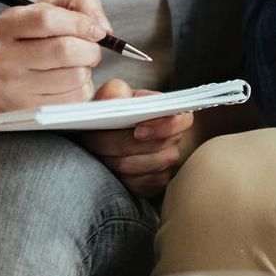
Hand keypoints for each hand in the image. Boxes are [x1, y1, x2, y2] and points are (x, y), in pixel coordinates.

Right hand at [0, 0, 109, 112]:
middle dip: (90, 49)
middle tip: (89, 49)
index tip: (97, 30)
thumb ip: (82, 3)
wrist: (4, 80)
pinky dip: (82, 88)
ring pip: (75, 75)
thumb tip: (101, 29)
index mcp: (7, 25)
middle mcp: (5, 57)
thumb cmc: (35, 38)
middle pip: (65, 49)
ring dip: (86, 69)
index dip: (80, 23)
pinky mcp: (31, 109)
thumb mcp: (53, 7)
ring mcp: (14, 87)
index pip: (47, 19)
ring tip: (75, 65)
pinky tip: (69, 82)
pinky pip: (75, 97)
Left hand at [77, 79, 193, 196]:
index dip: (162, 128)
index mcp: (172, 113)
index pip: (181, 121)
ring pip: (145, 168)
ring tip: (97, 152)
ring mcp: (167, 162)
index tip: (137, 131)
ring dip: (116, 162)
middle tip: (94, 141)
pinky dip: (120, 177)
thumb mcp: (112, 92)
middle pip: (157, 149)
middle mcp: (175, 139)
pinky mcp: (156, 182)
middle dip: (122, 146)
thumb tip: (116, 101)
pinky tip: (107, 167)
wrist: (104, 130)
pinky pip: (141, 184)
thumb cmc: (113, 108)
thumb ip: (114, 91)